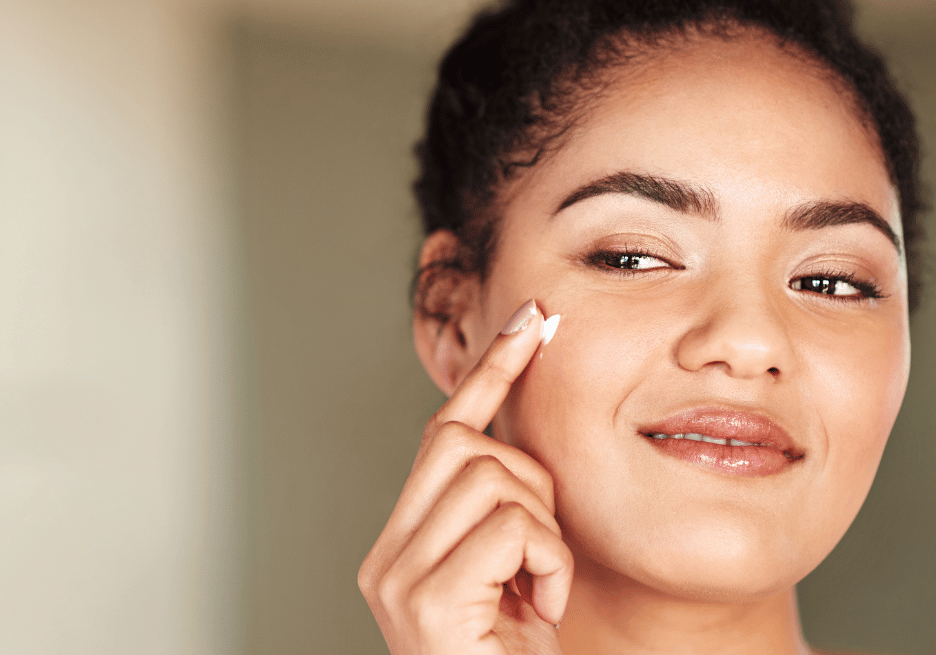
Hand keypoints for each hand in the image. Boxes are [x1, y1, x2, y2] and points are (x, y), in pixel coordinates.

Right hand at [359, 300, 571, 654]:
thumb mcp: (518, 583)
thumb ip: (509, 520)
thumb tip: (526, 443)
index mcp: (402, 548)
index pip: (440, 436)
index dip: (489, 375)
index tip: (531, 323)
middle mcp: (386, 558)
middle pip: (463, 444)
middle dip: (527, 480)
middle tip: (542, 556)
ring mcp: (398, 580)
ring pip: (493, 477)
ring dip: (544, 533)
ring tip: (542, 597)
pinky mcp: (427, 601)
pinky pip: (510, 526)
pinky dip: (549, 563)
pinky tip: (543, 612)